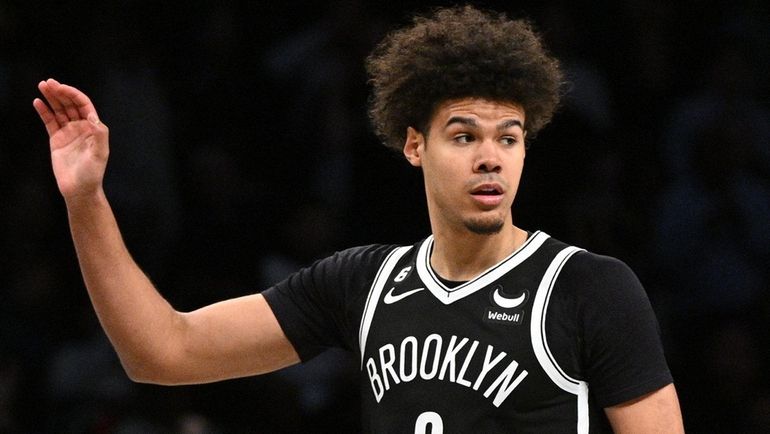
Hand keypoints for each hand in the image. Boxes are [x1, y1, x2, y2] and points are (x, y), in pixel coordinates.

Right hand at [33, 79, 109, 199]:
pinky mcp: (57, 139)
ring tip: (42, 86)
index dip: (73, 94)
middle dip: (60, 93)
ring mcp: (68, 132)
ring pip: (59, 111)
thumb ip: (99, 134)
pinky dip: (44, 112)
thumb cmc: (92, 173)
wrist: (79, 189)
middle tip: (48, 82)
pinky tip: (38, 102)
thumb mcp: (100, 153)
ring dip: (51, 98)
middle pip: (70, 105)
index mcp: (93, 128)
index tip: (61, 87)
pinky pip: (50, 122)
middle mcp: (81, 127)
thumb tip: (93, 116)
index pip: (83, 105)